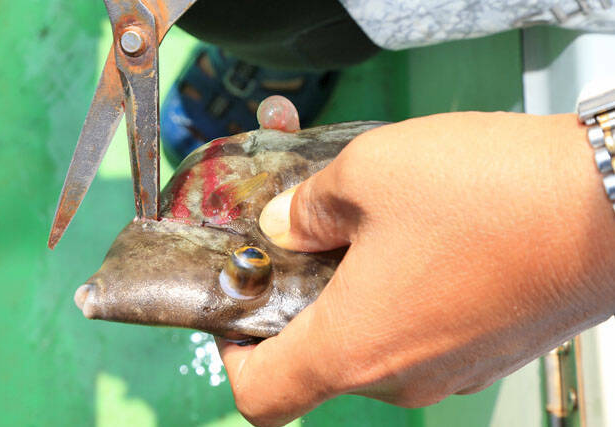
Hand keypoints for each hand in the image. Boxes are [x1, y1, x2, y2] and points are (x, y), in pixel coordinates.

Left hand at [216, 111, 614, 426]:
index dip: (234, 356)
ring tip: (367, 223)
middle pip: (318, 359)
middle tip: (303, 235)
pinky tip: (422, 236)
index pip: (261, 395)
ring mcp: (454, 370)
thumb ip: (309, 208)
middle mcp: (402, 378)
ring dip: (356, 288)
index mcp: (354, 348)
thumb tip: (286, 225)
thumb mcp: (368, 173)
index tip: (240, 308)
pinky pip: (424, 331)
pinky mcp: (492, 350)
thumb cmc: (490, 193)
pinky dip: (404, 292)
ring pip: (375, 340)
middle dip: (301, 297)